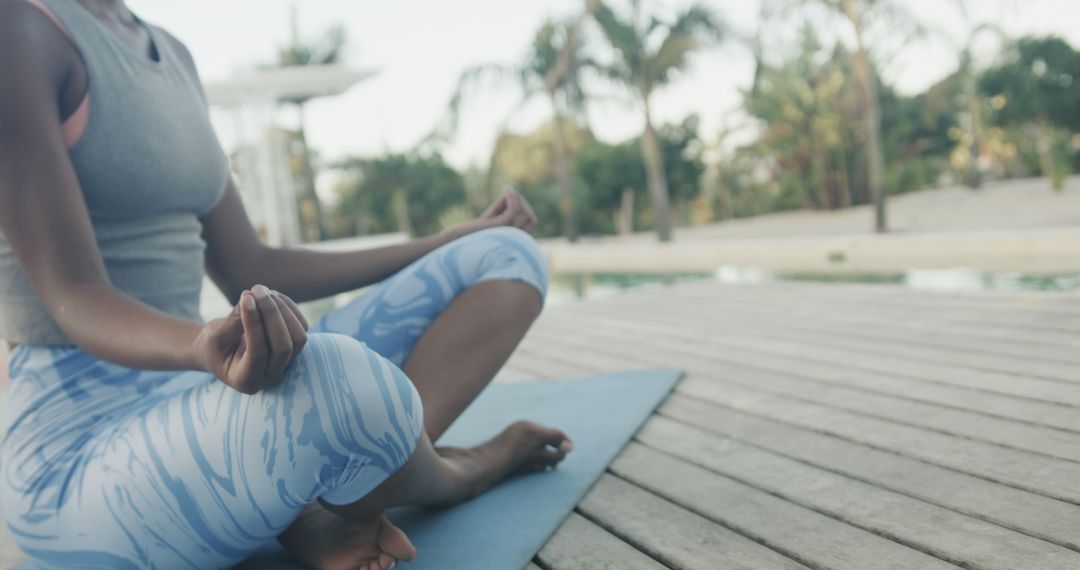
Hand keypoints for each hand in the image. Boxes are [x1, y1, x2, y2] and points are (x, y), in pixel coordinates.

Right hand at [192, 284, 308, 394]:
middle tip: (256, 289)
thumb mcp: (215, 336)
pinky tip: (272, 295)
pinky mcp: (294, 348)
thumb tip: (250, 298)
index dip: (254, 324)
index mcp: (246, 381)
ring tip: (261, 290)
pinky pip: (301, 327)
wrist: (221, 349)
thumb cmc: (214, 345)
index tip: (245, 297)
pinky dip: (288, 307)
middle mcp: (271, 377)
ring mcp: (286, 364)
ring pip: (298, 338)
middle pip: (284, 347)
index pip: (259, 353)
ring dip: (282, 310)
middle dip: (272, 315)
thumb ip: (232, 323)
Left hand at [443, 186, 537, 240]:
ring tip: (506, 190)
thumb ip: (503, 209)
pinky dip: (512, 196)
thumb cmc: (472, 231)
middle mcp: (514, 241)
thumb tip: (512, 194)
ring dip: (516, 198)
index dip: (524, 208)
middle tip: (507, 194)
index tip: (509, 199)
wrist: (455, 239)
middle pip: (530, 216)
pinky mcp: (500, 226)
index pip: (531, 221)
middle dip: (521, 202)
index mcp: (514, 242)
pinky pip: (514, 208)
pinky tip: (505, 188)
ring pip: (524, 212)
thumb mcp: (492, 219)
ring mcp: (509, 234)